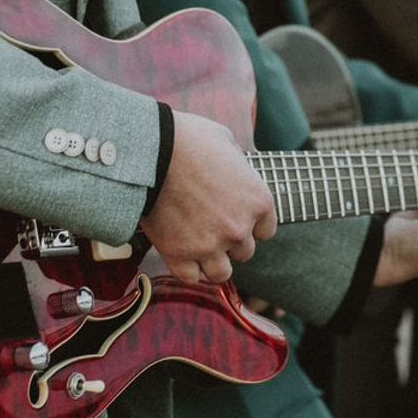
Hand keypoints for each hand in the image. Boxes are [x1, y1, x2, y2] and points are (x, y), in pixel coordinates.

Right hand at [139, 110, 276, 284]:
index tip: (236, 217)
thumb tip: (236, 171)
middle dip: (230, 240)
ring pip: (221, 273)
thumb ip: (238, 166)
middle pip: (245, 252)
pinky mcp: (179, 255)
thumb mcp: (226, 142)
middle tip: (211, 225)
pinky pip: (191, 277)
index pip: (267, 230)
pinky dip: (187, 268)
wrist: (151, 152)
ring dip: (213, 261)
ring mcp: (210, 245)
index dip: (250, 224)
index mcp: (258, 201)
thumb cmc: (188, 140)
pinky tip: (181, 253)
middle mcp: (239, 228)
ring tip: (199, 245)